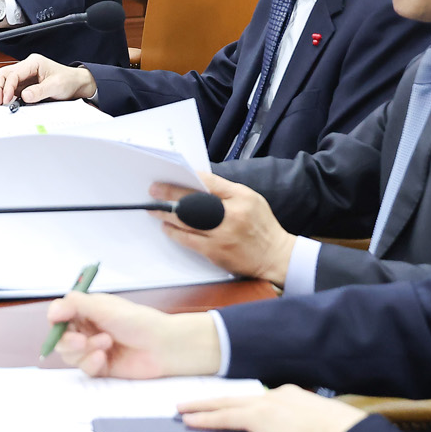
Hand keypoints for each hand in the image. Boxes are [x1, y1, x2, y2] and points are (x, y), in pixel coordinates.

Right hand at [0, 53, 96, 105]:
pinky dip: (4, 95)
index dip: (7, 87)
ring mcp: (23, 76)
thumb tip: (24, 95)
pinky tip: (6, 103)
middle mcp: (26, 67)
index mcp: (33, 62)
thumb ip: (40, 91)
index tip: (7, 99)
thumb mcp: (56, 85)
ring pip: (2, 80)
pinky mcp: (23, 85)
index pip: (13, 73)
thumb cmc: (68, 80)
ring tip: (0, 103)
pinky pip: (8, 89)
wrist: (75, 84)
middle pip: (3, 74)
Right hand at [44, 290, 220, 378]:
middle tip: (82, 340)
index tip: (57, 321)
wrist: (163, 345)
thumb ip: (76, 305)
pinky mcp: (101, 367)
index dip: (56, 320)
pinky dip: (91, 363)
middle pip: (61, 338)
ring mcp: (94, 349)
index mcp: (87, 311)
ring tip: (106, 344)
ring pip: (70, 355)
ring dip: (84, 350)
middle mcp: (88, 330)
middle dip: (69, 340)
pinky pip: (84, 368)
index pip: (60, 315)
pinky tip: (104, 358)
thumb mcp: (104, 307)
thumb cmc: (138, 321)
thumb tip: (53, 310)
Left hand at [151, 174, 296, 283]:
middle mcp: (232, 215)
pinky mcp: (216, 252)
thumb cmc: (262, 226)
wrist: (276, 257)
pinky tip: (167, 227)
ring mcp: (222, 235)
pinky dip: (175, 232)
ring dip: (167, 214)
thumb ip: (227, 191)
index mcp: (242, 197)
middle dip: (170, 195)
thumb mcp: (252, 199)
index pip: (210, 182)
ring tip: (155, 209)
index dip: (188, 177)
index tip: (172, 174)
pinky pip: (188, 240)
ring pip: (187, 222)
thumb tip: (198, 184)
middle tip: (154, 191)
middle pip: (194, 201)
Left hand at [177, 384, 367, 431]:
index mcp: (291, 397)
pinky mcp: (261, 417)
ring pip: (225, 404)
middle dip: (211, 401)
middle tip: (190, 404)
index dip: (238, 404)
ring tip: (182, 411)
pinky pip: (226, 417)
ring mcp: (267, 405)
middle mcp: (276, 396)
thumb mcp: (318, 430)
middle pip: (235, 397)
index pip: (258, 400)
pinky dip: (206, 419)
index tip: (226, 407)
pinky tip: (191, 422)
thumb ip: (302, 431)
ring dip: (201, 408)